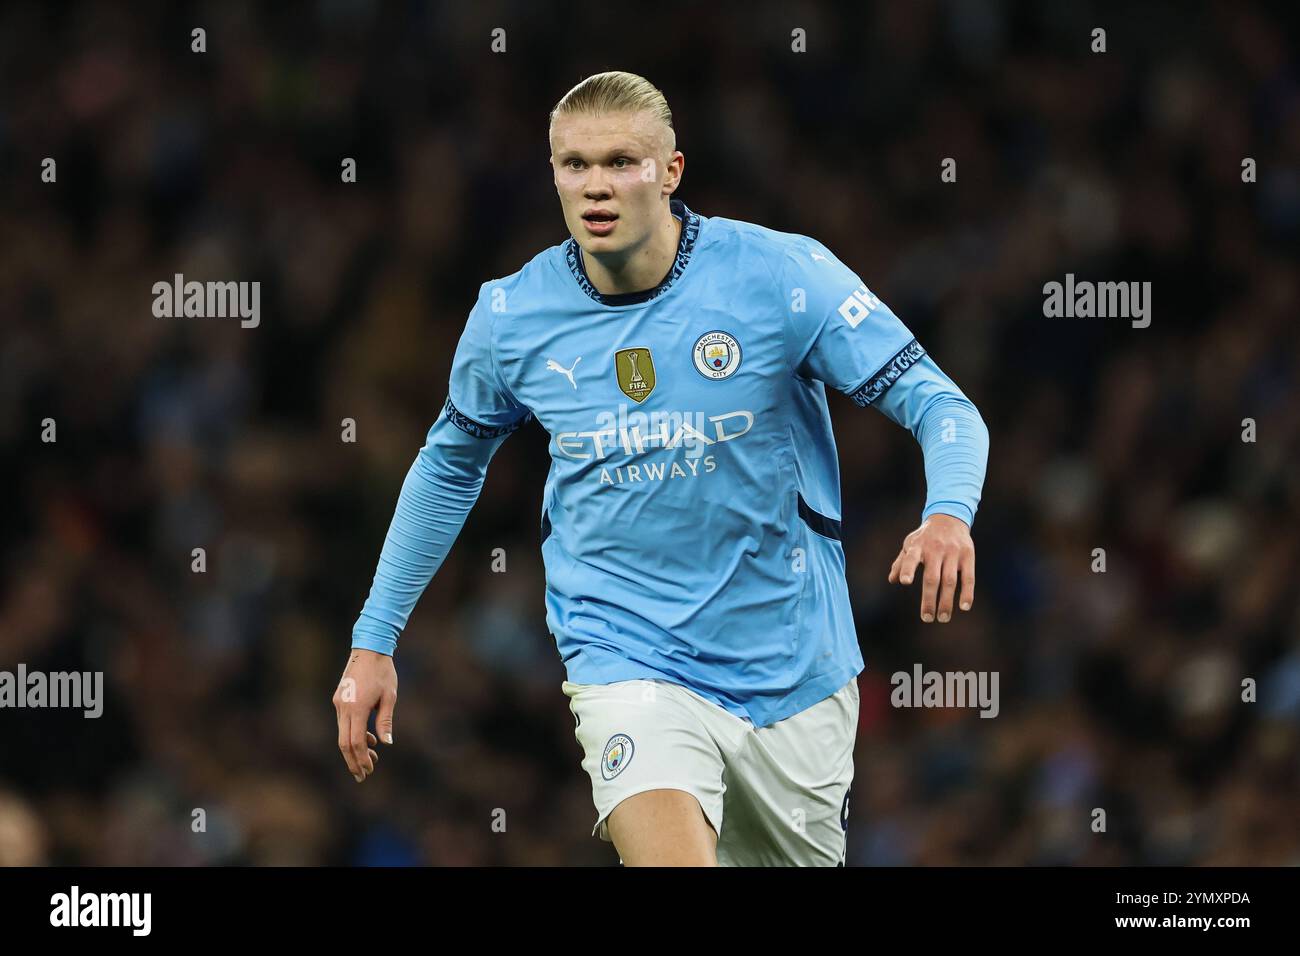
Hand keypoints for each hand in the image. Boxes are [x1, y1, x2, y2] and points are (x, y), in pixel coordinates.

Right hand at [333, 648, 397, 782]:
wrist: (369, 648)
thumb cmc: (383, 671)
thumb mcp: (390, 696)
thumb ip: (385, 721)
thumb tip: (386, 743)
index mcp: (356, 708)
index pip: (356, 742)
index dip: (361, 759)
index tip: (369, 771)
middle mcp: (343, 707)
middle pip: (344, 743)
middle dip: (353, 761)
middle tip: (363, 776)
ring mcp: (339, 703)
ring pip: (342, 734)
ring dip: (354, 749)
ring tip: (370, 759)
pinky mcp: (339, 698)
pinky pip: (343, 723)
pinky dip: (353, 734)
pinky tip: (368, 739)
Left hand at [887, 513, 974, 622]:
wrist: (949, 517)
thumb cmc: (925, 537)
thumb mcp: (910, 544)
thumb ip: (902, 562)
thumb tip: (893, 580)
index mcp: (918, 546)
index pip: (911, 558)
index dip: (908, 569)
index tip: (906, 582)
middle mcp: (935, 549)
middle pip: (932, 578)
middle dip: (929, 600)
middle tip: (927, 618)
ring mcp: (953, 552)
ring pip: (950, 580)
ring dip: (946, 601)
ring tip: (943, 617)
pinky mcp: (968, 555)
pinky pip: (968, 577)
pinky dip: (967, 593)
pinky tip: (964, 606)